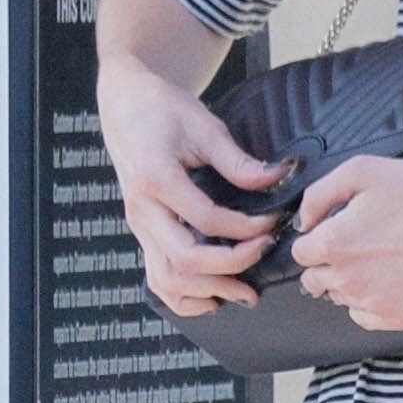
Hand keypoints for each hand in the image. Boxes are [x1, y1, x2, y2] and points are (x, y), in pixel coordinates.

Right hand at [96, 48, 284, 314]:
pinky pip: (157, 279)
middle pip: (185, 259)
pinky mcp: (142, 235)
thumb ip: (238, 161)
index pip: (206, 219)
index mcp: (156, 178)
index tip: (273, 223)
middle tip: (264, 254)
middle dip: (231, 266)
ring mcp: (139, 227)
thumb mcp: (203, 126)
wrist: (125, 104)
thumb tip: (278, 178)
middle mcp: (142, 210)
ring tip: (246, 293)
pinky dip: (184, 298)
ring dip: (209, 291)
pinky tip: (214, 299)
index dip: (246, 228)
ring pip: (167, 279)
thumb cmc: (162, 110)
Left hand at [293, 156, 402, 331]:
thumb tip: (304, 221)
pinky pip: (364, 317)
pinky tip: (388, 280)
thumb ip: (319, 195)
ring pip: (340, 298)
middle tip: (357, 245)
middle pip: (314, 280)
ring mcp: (373, 303)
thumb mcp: (362, 171)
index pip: (300, 253)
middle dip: (327, 263)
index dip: (314, 239)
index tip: (333, 231)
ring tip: (379, 259)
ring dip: (349, 282)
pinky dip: (369, 303)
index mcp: (334, 243)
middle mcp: (348, 279)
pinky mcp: (397, 317)